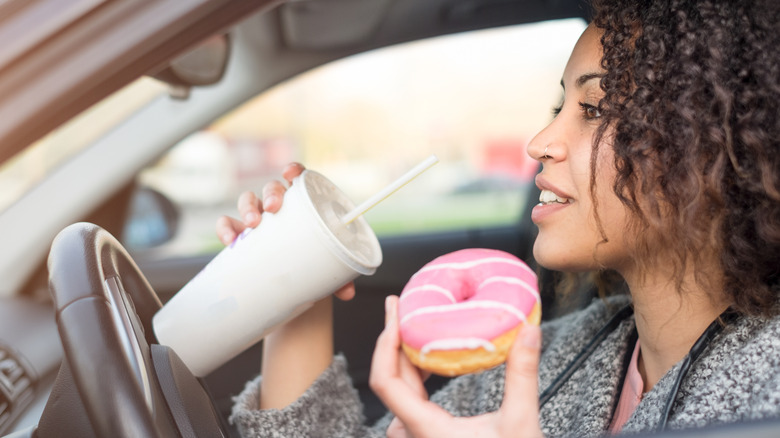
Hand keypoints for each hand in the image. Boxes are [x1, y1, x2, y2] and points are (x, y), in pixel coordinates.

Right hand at [214, 162, 354, 300]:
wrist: (290, 283)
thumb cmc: (310, 263)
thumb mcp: (325, 266)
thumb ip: (338, 276)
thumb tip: (348, 293)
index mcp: (302, 204)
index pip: (298, 178)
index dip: (293, 170)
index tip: (290, 173)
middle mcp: (278, 207)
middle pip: (272, 188)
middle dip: (271, 193)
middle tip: (273, 208)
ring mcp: (258, 219)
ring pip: (247, 201)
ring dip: (248, 208)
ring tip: (252, 224)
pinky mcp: (240, 234)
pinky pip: (227, 224)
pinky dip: (226, 228)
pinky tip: (230, 240)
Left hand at [370, 296, 543, 437]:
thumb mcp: (521, 423)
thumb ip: (523, 375)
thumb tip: (530, 330)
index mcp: (425, 430)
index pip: (385, 381)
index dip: (383, 343)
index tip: (393, 313)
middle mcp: (412, 435)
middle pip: (390, 380)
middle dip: (392, 339)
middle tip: (400, 305)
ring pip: (399, 392)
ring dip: (402, 358)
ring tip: (412, 325)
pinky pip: (408, 402)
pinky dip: (414, 376)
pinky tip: (428, 360)